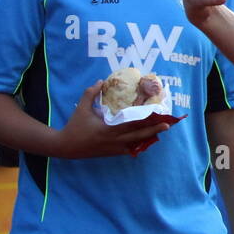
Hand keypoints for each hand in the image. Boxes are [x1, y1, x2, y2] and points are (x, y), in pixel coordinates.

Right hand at [52, 81, 172, 158]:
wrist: (66, 147)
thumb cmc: (74, 126)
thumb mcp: (81, 108)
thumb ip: (91, 93)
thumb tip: (100, 81)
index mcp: (108, 129)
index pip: (130, 125)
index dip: (144, 120)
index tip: (156, 114)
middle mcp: (114, 141)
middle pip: (138, 136)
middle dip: (153, 130)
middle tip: (167, 124)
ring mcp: (114, 149)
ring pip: (136, 144)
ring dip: (148, 137)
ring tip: (160, 130)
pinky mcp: (112, 153)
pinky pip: (129, 149)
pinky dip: (138, 144)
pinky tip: (146, 139)